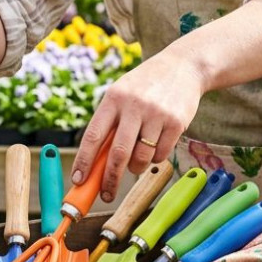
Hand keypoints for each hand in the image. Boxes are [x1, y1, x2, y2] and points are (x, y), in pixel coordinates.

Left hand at [71, 50, 204, 201]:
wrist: (183, 67)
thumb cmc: (145, 86)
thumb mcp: (121, 94)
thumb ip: (109, 124)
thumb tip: (95, 163)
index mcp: (113, 99)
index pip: (93, 136)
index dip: (84, 162)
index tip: (78, 180)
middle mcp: (134, 105)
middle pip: (118, 153)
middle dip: (110, 179)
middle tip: (106, 194)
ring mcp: (157, 114)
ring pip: (141, 157)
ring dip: (136, 168)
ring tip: (136, 162)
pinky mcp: (176, 123)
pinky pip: (161, 155)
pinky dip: (155, 159)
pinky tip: (155, 147)